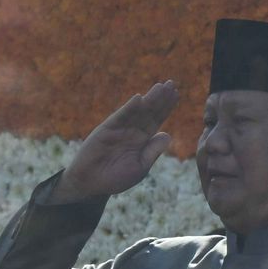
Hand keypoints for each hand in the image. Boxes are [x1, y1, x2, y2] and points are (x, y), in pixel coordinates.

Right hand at [54, 81, 177, 203]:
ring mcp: (119, 129)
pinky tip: (139, 98)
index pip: (157, 120)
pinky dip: (129, 108)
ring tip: (160, 86)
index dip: (166, 108)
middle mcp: (132, 131)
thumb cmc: (116, 178)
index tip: (176, 95)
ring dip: (149, 99)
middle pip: (150, 112)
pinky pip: (120, 117)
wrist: (91, 185)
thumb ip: (152, 151)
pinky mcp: (106, 130)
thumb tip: (167, 134)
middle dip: (161, 98)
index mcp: (142, 140)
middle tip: (171, 84)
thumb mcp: (140, 166)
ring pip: (137, 111)